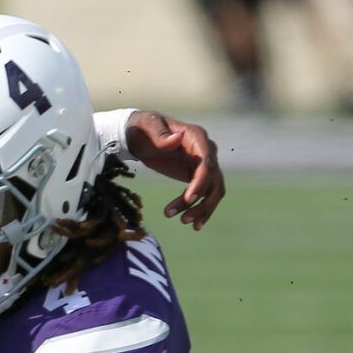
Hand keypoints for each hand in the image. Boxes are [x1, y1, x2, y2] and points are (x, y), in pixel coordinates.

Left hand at [123, 110, 225, 229]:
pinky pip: (205, 194)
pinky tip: (194, 225)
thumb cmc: (142, 129)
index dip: (200, 181)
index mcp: (195, 136)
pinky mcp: (197, 176)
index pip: (206, 161)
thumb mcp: (146, 127)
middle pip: (213, 179)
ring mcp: (204, 164)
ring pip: (213, 190)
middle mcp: (205, 150)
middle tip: (183, 218)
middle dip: (201, 200)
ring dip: (202, 209)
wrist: (139, 137)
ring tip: (183, 222)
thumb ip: (160, 134)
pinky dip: (201, 210)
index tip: (189, 199)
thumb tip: (175, 139)